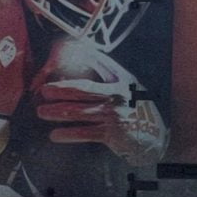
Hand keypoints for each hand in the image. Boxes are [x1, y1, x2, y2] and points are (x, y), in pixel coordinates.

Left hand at [31, 57, 164, 161]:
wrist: (155, 137)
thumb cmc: (136, 110)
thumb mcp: (128, 88)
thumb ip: (106, 79)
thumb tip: (75, 70)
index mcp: (122, 79)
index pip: (97, 63)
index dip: (76, 60)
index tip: (56, 60)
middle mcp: (118, 95)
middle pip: (82, 89)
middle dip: (60, 89)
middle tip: (45, 91)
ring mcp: (114, 114)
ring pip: (78, 111)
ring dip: (56, 112)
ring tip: (42, 112)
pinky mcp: (112, 134)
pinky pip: (83, 133)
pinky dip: (67, 134)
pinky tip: (55, 135)